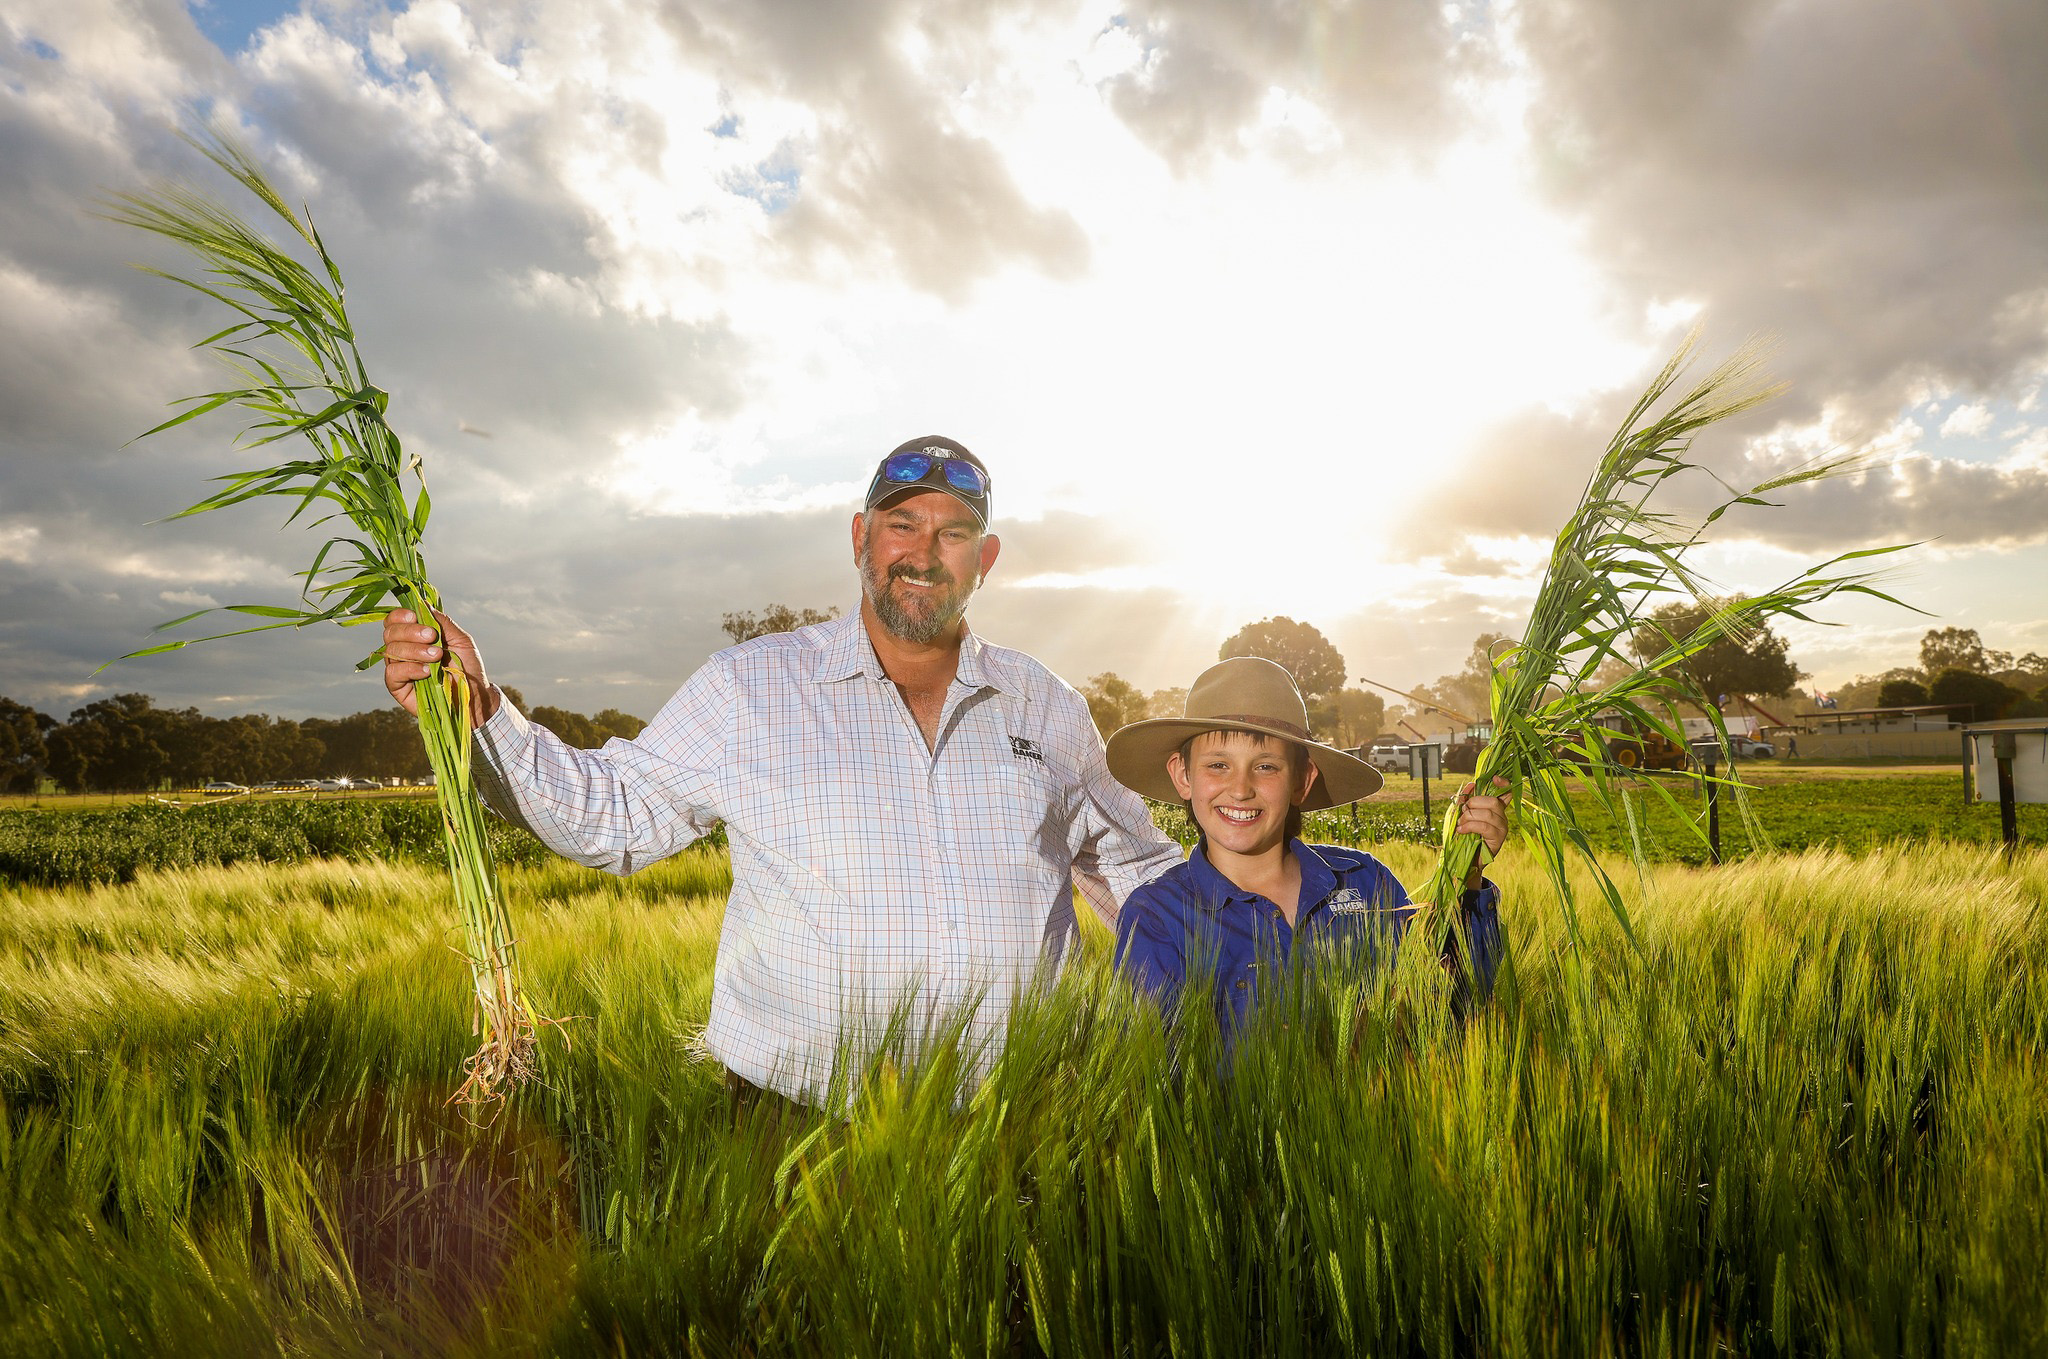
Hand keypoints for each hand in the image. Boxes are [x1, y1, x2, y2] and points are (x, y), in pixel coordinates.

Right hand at [382, 607, 499, 725]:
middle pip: (390, 633)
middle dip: (410, 632)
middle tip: (432, 637)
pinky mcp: (399, 687)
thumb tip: (423, 603)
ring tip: (436, 656)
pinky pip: (392, 673)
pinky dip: (409, 668)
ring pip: (391, 652)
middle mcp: (403, 651)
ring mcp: (399, 669)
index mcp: (414, 637)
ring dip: (415, 650)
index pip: (394, 621)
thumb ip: (442, 621)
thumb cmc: (467, 667)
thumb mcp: (460, 639)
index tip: (414, 616)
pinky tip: (427, 671)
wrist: (474, 695)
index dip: (399, 616)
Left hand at [1454, 778, 1508, 888]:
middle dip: (1474, 803)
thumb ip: (1466, 800)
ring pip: (1488, 813)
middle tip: (1463, 812)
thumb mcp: (1463, 814)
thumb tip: (1470, 785)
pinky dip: (1470, 826)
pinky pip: (1485, 827)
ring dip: (1469, 816)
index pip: (1507, 792)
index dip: (1504, 783)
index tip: (1494, 778)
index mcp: (1496, 808)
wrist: (1466, 859)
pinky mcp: (1498, 839)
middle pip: (1494, 801)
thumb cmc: (1465, 835)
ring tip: (1460, 824)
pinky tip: (1461, 830)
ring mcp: (1502, 828)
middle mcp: (1502, 817)